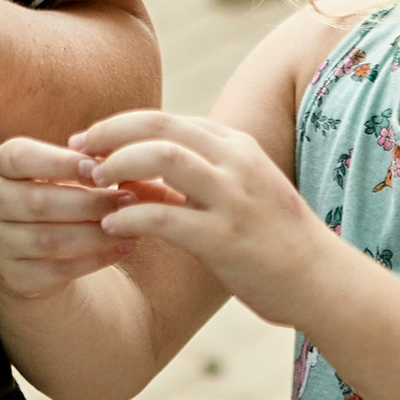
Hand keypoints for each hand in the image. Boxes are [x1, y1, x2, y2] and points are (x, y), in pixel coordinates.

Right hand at [0, 136, 157, 299]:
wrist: (33, 244)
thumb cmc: (58, 190)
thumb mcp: (66, 169)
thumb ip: (91, 160)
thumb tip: (124, 159)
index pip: (21, 158)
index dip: (61, 162)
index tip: (98, 168)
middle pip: (38, 202)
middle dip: (89, 202)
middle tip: (128, 199)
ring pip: (50, 240)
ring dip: (96, 232)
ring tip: (131, 224)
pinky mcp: (16, 276)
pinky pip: (59, 270)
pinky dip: (96, 258)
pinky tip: (124, 246)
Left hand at [75, 110, 335, 324]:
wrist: (321, 281)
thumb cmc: (273, 239)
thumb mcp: (238, 192)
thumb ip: (194, 177)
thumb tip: (134, 172)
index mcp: (237, 146)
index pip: (168, 118)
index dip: (121, 125)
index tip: (90, 142)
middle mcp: (236, 162)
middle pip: (160, 125)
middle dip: (110, 133)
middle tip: (78, 151)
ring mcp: (233, 198)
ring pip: (162, 157)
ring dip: (118, 165)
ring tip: (93, 184)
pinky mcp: (226, 238)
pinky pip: (165, 216)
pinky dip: (130, 215)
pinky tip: (110, 225)